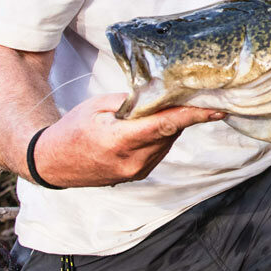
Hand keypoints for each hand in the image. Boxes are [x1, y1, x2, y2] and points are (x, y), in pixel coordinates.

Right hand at [30, 93, 225, 187]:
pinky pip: (160, 151)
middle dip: (179, 113)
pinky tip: (146, 128)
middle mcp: (132, 161)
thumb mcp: (99, 106)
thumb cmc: (73, 129)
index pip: (165, 125)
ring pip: (167, 142)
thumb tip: (163, 95)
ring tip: (151, 113)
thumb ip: (133, 102)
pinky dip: (160, 137)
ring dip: (168, 126)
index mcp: (120, 140)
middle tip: (183, 95)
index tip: (217, 110)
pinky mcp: (137, 175)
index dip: (194, 116)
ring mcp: (135, 172)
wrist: (53, 163)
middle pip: (170, 132)